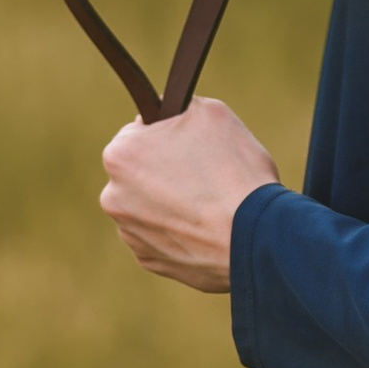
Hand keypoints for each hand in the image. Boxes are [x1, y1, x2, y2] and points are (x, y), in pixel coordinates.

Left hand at [99, 97, 278, 291]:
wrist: (255, 237)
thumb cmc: (234, 171)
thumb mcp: (211, 112)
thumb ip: (177, 107)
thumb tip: (165, 112)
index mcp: (120, 154)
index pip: (140, 133)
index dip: (170, 136)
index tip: (194, 147)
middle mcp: (113, 196)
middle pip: (141, 173)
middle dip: (166, 171)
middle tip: (205, 176)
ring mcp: (130, 233)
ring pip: (150, 207)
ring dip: (172, 204)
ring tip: (210, 206)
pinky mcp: (149, 261)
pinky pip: (162, 238)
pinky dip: (180, 233)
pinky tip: (207, 230)